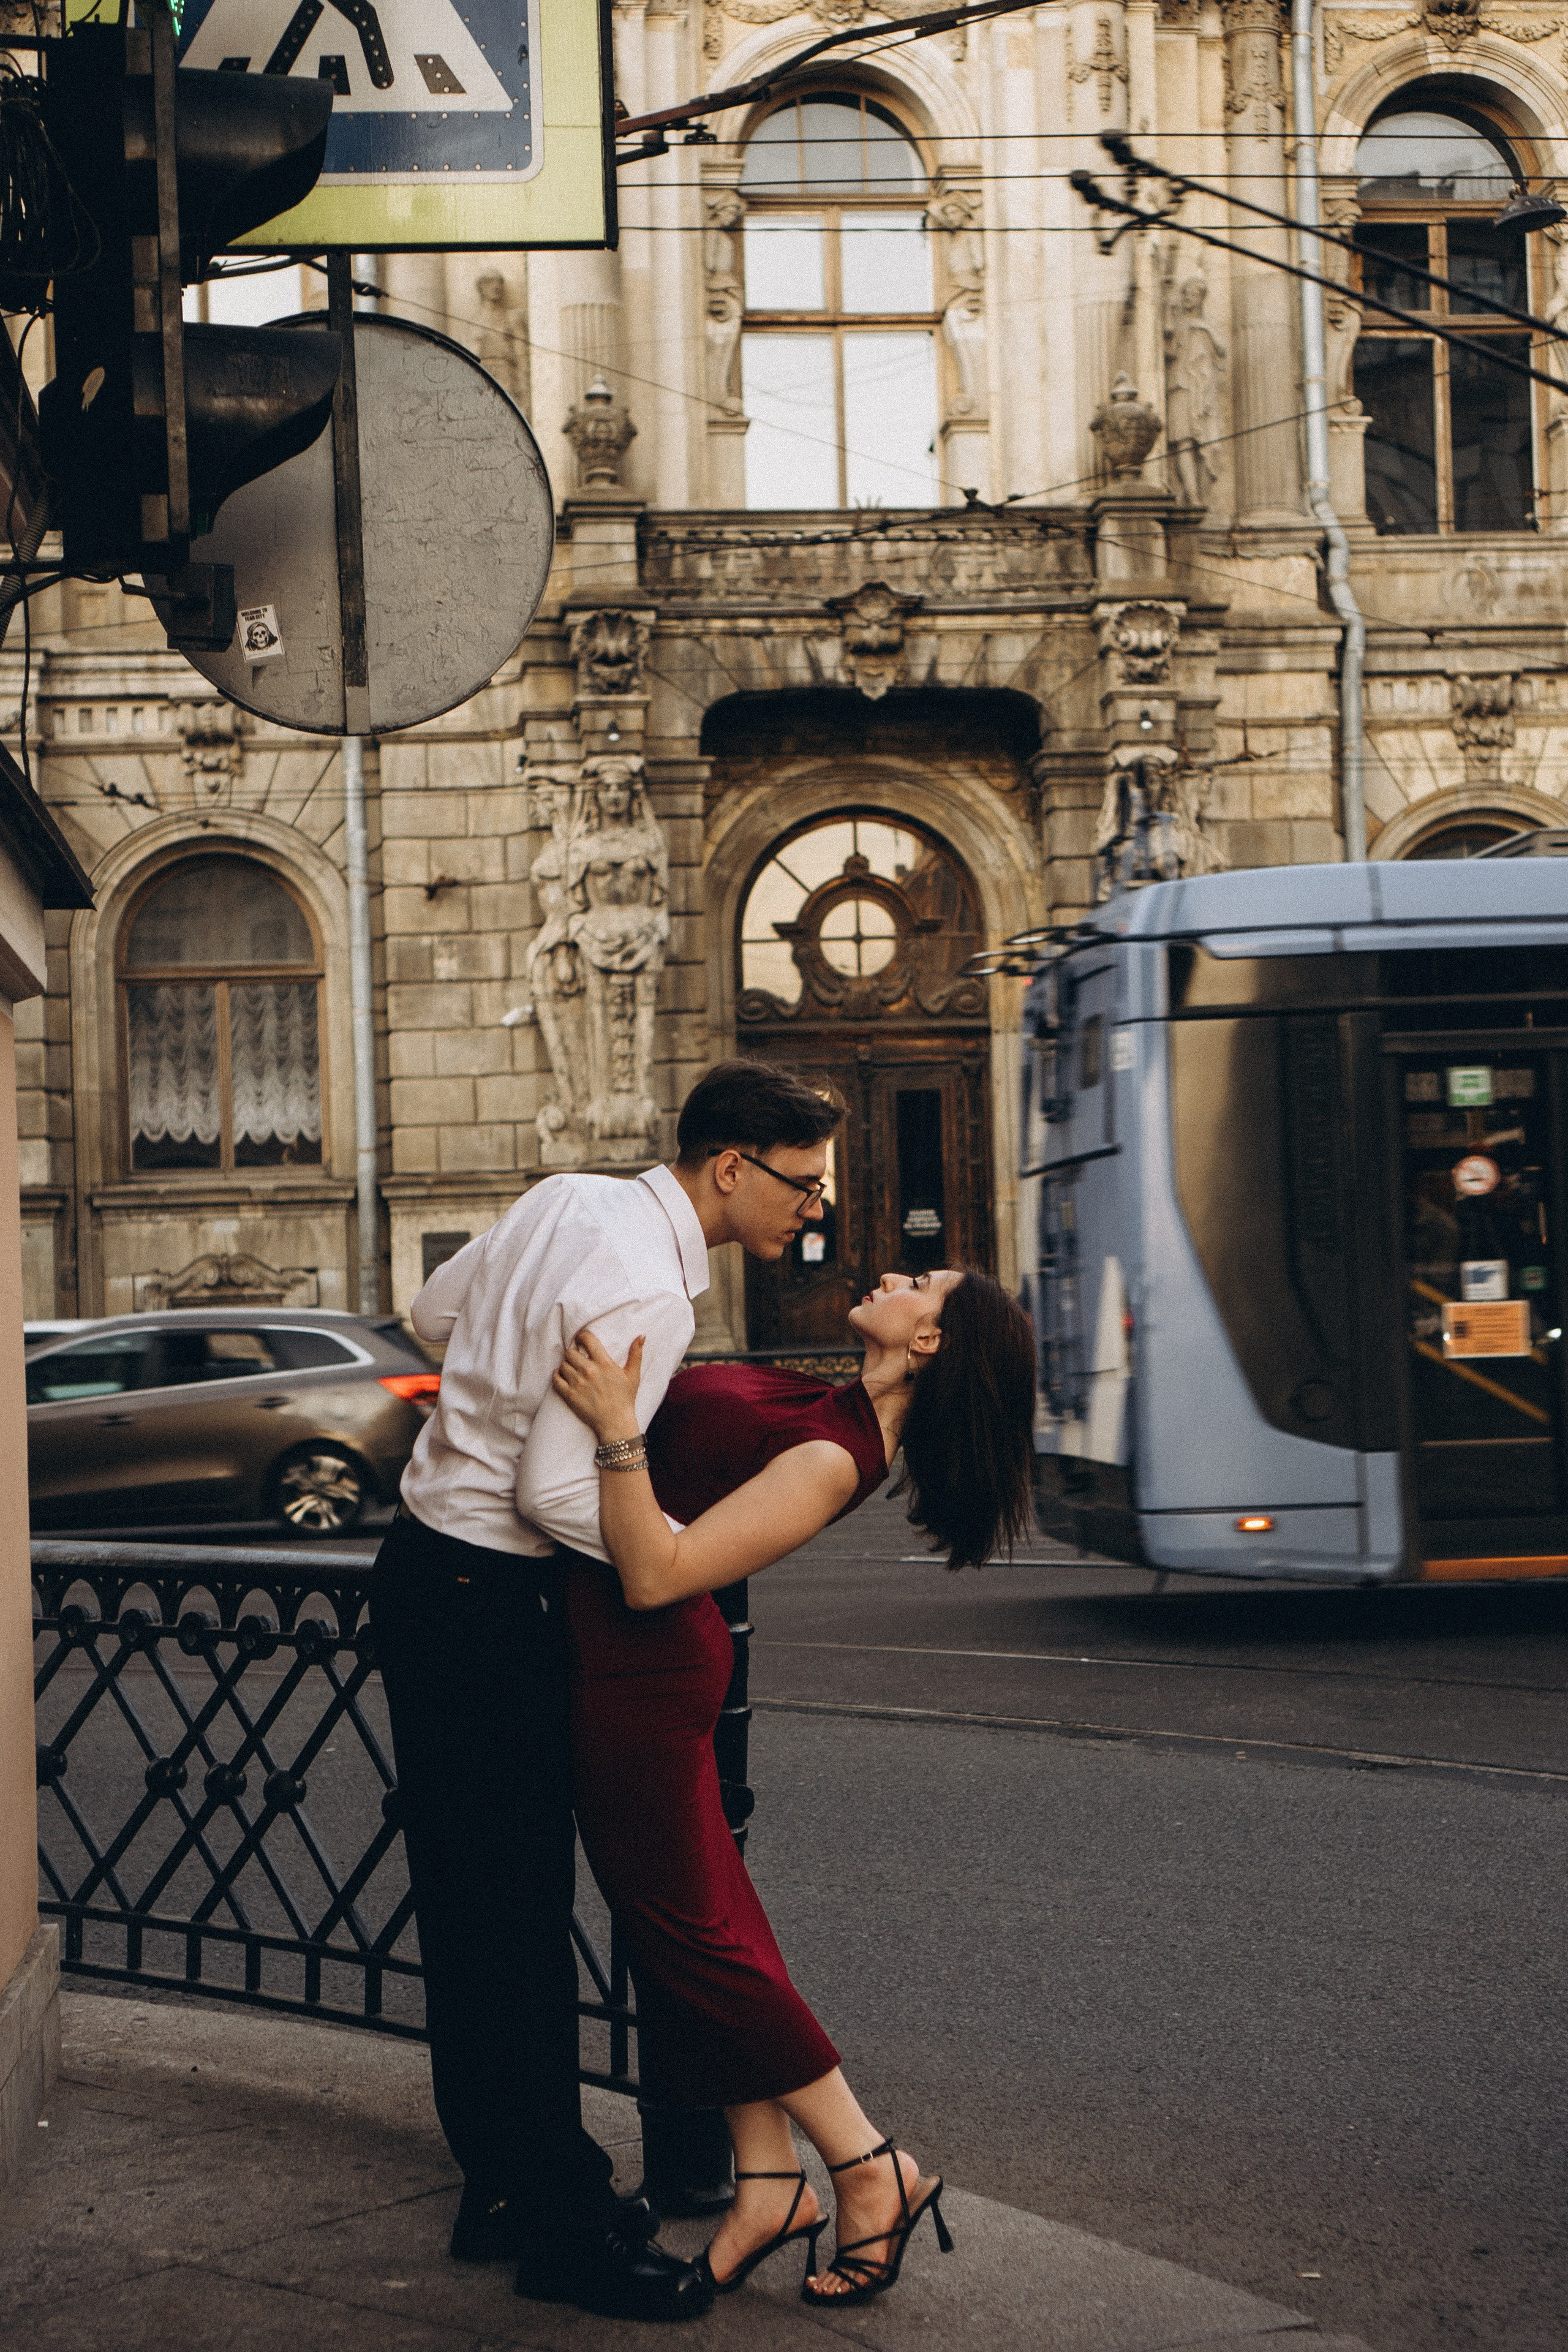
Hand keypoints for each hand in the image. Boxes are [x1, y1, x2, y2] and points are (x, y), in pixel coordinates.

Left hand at [552, 1328, 645, 1443]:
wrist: (616, 1422)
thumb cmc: (625, 1398)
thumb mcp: (633, 1375)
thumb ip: (636, 1353)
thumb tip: (642, 1335)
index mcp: (604, 1363)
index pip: (586, 1339)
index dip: (582, 1337)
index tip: (582, 1341)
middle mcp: (589, 1370)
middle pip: (570, 1352)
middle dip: (574, 1353)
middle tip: (578, 1359)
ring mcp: (577, 1383)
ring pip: (563, 1364)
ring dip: (566, 1365)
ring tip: (573, 1370)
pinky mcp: (569, 1394)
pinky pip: (556, 1378)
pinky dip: (557, 1375)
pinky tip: (563, 1376)